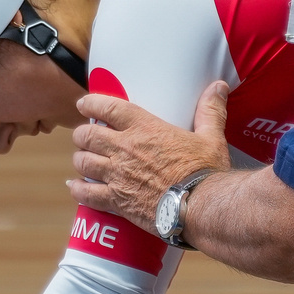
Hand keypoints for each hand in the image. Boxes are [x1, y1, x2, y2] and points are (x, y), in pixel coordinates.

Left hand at [68, 81, 233, 227]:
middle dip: (82, 134)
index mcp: (144, 128)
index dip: (91, 104)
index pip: (108, 108)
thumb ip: (210, 110)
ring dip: (80, 159)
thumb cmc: (206, 171)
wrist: (201, 206)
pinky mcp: (116, 201)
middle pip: (87, 135)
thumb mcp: (211, 137)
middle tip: (84, 136)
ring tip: (83, 160)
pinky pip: (86, 194)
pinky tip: (75, 187)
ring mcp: (117, 176)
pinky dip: (78, 189)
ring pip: (83, 162)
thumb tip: (218, 87)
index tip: (84, 104)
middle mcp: (124, 149)